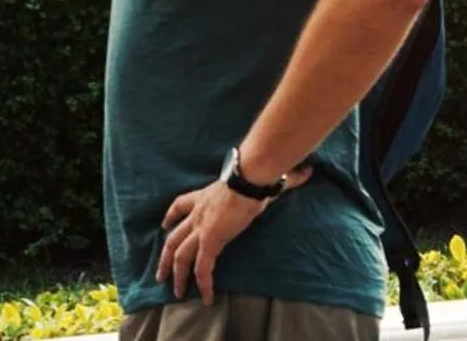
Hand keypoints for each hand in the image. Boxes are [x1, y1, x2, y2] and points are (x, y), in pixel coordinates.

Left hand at [157, 163, 312, 304]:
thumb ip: (284, 177)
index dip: (171, 216)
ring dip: (175, 274)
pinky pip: (203, 269)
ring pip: (180, 256)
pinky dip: (204, 284)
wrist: (250, 177)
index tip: (164, 224)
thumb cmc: (256, 174)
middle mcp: (199, 213)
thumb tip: (306, 170)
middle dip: (165, 256)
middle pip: (173, 237)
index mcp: (205, 196)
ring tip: (175, 291)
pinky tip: (207, 298)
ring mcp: (202, 228)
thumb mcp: (262, 177)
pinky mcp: (211, 241)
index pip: (180, 205)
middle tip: (160, 272)